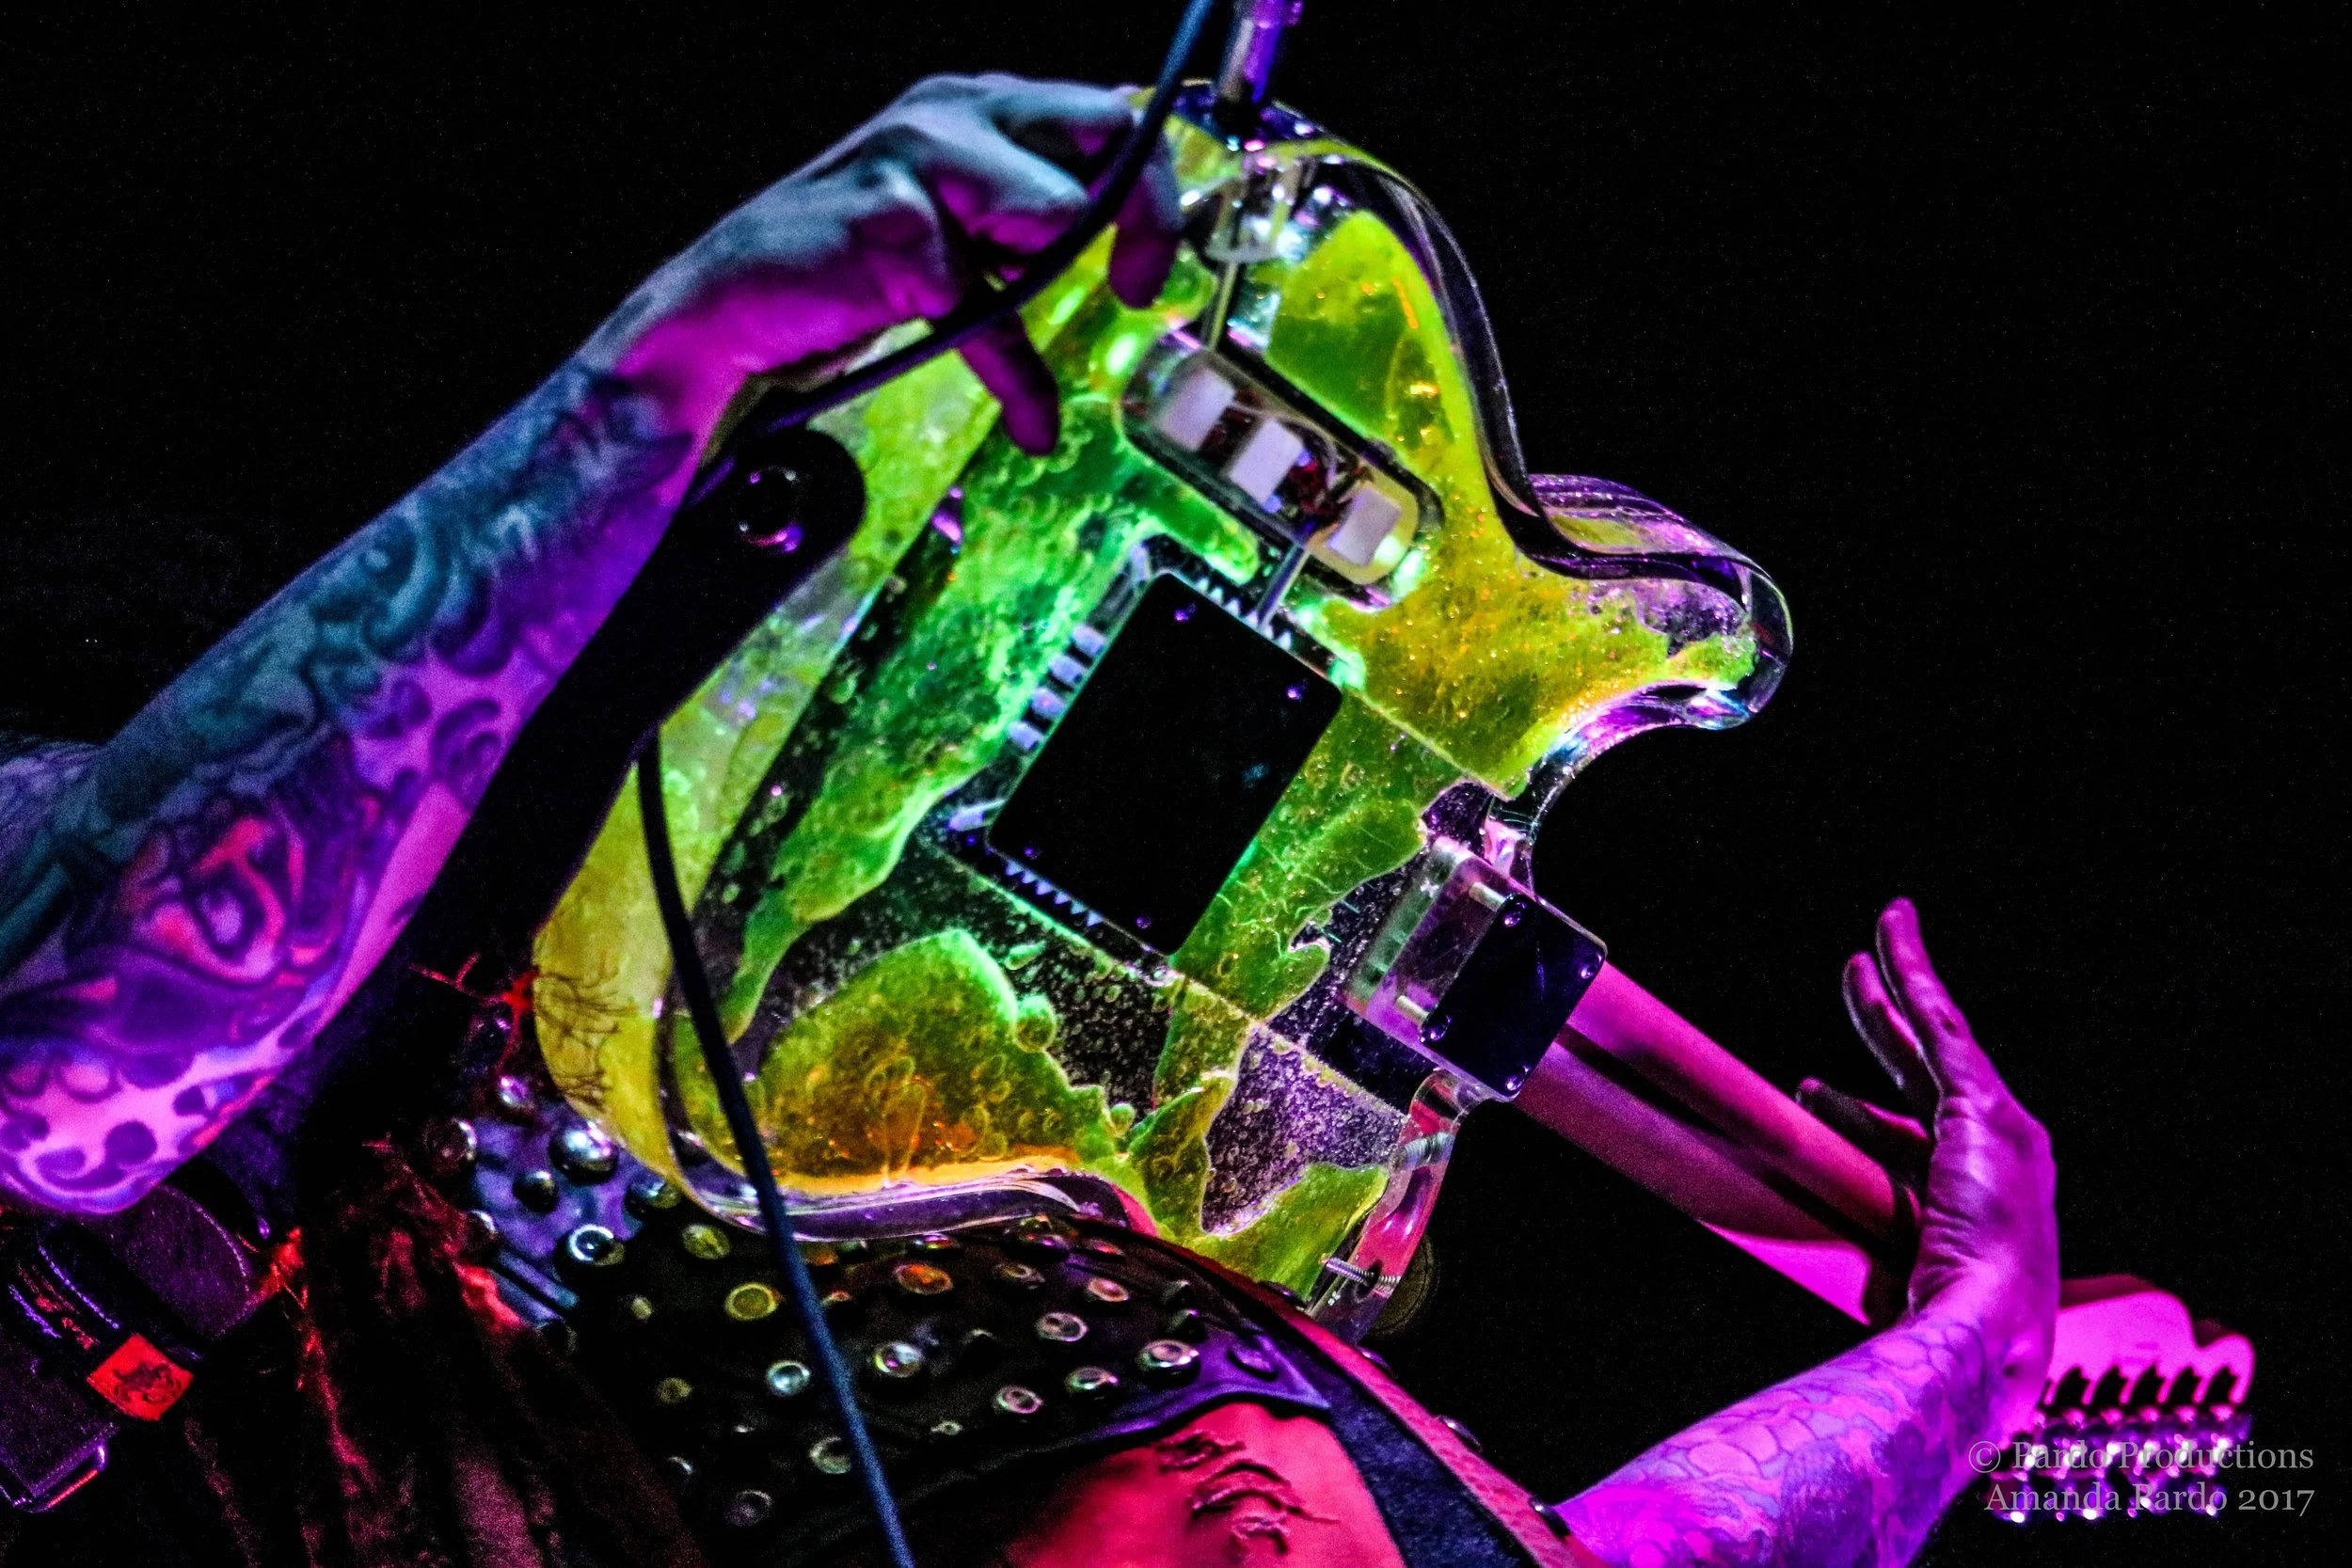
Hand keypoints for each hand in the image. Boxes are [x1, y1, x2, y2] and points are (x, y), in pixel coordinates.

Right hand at [594, 74, 1180, 454]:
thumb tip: (1118, 233)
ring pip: (1056, 211)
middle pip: (1106, 128)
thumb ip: (1024, 211)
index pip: (1105, 114)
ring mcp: (919, 159)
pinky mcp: (895, 228)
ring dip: (1054, 297)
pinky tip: (1030, 421)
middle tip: (1136, 288)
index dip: (1150, 187)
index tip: (1146, 263)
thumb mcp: (955, 223)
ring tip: (1034, 372)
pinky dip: (1018, 379)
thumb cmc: (848, 272)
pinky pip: (994, 310)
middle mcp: (951, 109)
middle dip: (1141, 213)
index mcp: (973, 101)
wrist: (726, 310)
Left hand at [1824, 898, 2059, 1431]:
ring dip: (1899, 983)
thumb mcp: (1889, 1279)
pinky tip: (1892, 933)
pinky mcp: (1983, 1108)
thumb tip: (1811, 1255)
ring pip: (1936, 1034)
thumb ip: (1860, 1253)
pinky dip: (1915, 973)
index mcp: (1974, 1199)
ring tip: (1870, 943)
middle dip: (1888, 1022)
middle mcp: (1997, 1156)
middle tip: (1855, 976)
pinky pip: (1938, 1025)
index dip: (1860, 1108)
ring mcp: (1998, 1128)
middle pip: (1925, 1071)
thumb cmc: (1940, 1329)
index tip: (1816, 1091)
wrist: (1987, 1333)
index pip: (1906, 1134)